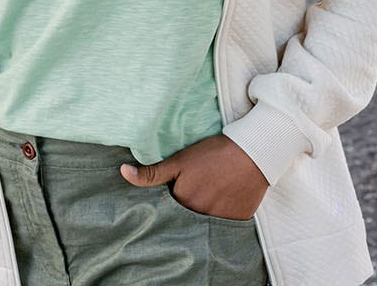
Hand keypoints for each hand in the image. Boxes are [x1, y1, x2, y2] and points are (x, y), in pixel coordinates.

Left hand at [121, 135, 268, 219]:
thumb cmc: (214, 154)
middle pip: (188, 219)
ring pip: (206, 222)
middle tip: (199, 189)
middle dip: (189, 208)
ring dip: (206, 212)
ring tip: (213, 192)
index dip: (173, 199)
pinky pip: (226, 224)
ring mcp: (221, 221)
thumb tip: (123, 172)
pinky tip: (226, 198)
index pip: (170, 211)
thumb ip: (151, 173)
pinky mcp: (238, 220)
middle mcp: (200, 218)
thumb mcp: (179, 161)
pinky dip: (224, 214)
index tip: (181, 188)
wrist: (253, 152)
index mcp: (183, 204)